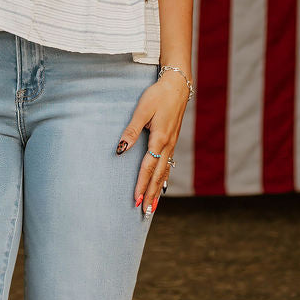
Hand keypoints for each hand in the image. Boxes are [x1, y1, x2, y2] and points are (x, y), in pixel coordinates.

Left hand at [115, 70, 188, 215]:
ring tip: (153, 206)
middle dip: (151, 194)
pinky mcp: (172, 141)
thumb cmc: (158, 95)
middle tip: (145, 213)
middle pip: (159, 176)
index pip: (148, 168)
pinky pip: (168, 165)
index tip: (136, 200)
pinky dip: (164, 178)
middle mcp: (168, 145)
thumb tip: (121, 149)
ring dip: (158, 190)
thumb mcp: (142, 110)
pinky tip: (162, 185)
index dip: (142, 185)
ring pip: (165, 172)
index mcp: (160, 139)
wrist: (177, 86)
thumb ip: (131, 130)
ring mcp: (172, 144)